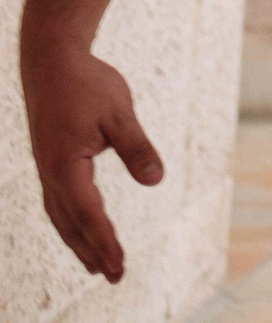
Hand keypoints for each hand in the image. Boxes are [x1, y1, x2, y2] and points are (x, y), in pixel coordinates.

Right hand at [22, 40, 161, 281]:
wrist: (52, 62)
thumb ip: (137, 148)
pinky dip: (70, 221)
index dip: (105, 242)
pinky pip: (59, 202)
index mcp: (65, 167)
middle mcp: (51, 174)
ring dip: (78, 241)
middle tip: (114, 277)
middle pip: (71, 224)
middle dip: (92, 251)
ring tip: (96, 265)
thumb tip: (156, 181)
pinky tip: (80, 229)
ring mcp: (47, 169)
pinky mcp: (50, 162)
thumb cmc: (88, 85)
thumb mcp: (120, 113)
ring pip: (61, 216)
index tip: (120, 265)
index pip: (89, 214)